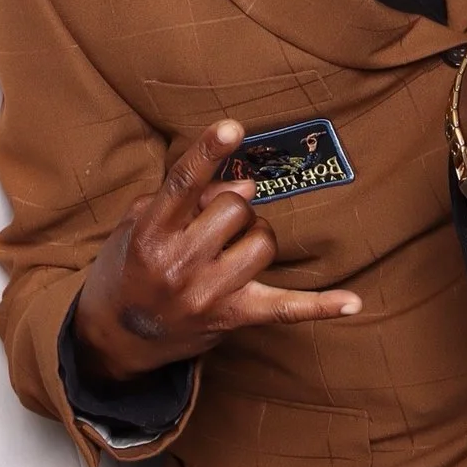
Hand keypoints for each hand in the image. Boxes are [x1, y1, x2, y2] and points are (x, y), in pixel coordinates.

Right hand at [72, 121, 361, 382]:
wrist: (114, 338)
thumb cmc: (127, 267)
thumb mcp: (138, 223)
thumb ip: (186, 197)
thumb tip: (247, 185)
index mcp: (150, 233)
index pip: (182, 184)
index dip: (209, 152)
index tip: (232, 128)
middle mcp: (178, 264)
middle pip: (234, 209)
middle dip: (232, 207)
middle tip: (215, 223)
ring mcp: (207, 294)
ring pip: (262, 243)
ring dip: (255, 237)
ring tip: (232, 248)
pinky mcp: (232, 319)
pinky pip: (286, 309)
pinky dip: (321, 305)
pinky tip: (352, 303)